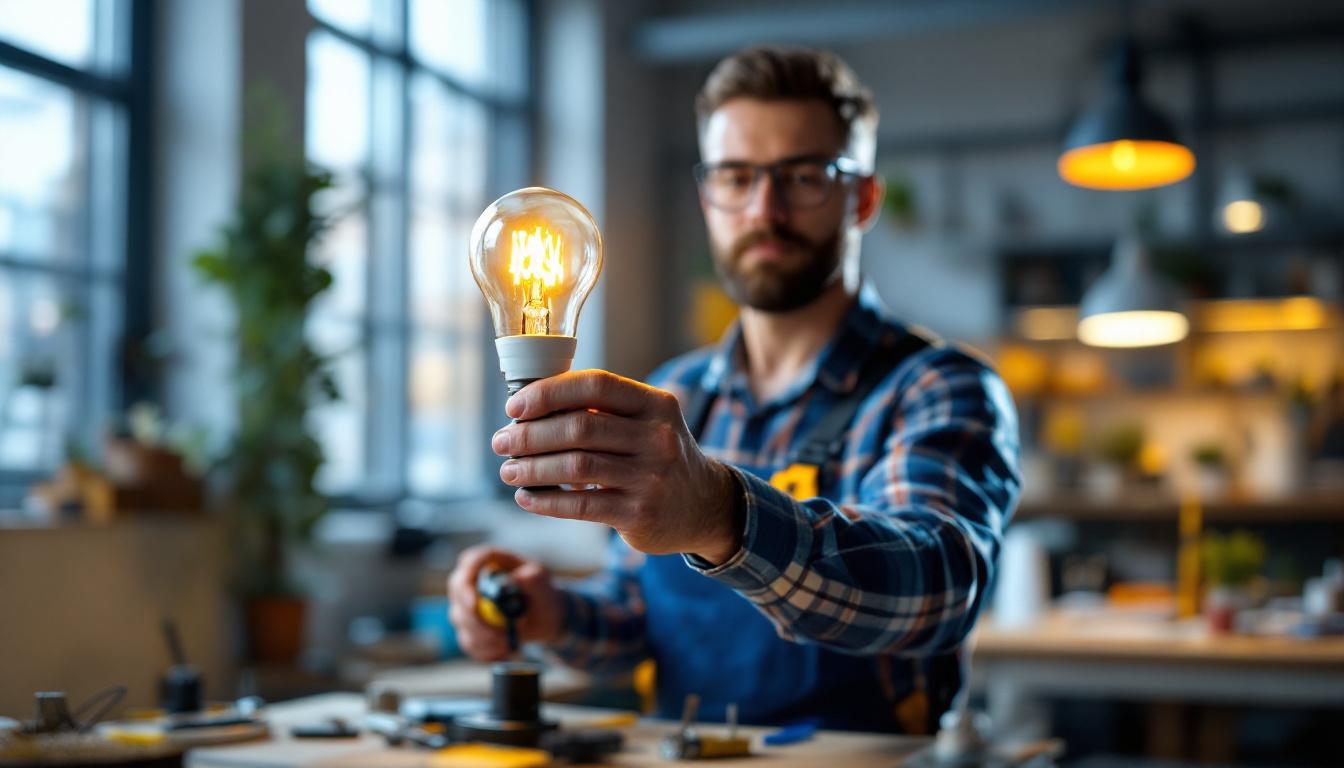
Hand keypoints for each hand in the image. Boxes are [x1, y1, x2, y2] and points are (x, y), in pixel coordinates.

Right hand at [447, 545, 564, 660]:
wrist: (544, 617)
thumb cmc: (542, 593)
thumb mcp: (544, 583)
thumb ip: (534, 578)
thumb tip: (518, 578)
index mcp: (490, 561)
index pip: (470, 560)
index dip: (466, 580)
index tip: (474, 603)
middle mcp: (472, 580)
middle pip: (457, 590)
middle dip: (473, 616)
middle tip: (498, 633)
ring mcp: (466, 604)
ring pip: (460, 620)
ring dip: (484, 637)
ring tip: (510, 641)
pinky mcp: (467, 627)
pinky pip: (468, 642)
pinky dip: (487, 650)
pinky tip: (506, 649)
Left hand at [492, 370, 742, 562]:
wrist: (704, 505)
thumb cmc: (657, 456)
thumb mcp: (647, 423)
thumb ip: (603, 411)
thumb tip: (531, 407)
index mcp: (656, 404)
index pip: (596, 384)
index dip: (549, 392)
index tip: (515, 407)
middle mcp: (657, 438)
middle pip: (580, 426)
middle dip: (530, 434)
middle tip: (502, 442)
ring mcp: (651, 477)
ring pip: (576, 466)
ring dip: (532, 468)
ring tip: (509, 471)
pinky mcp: (640, 513)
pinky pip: (582, 506)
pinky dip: (546, 501)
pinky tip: (527, 498)